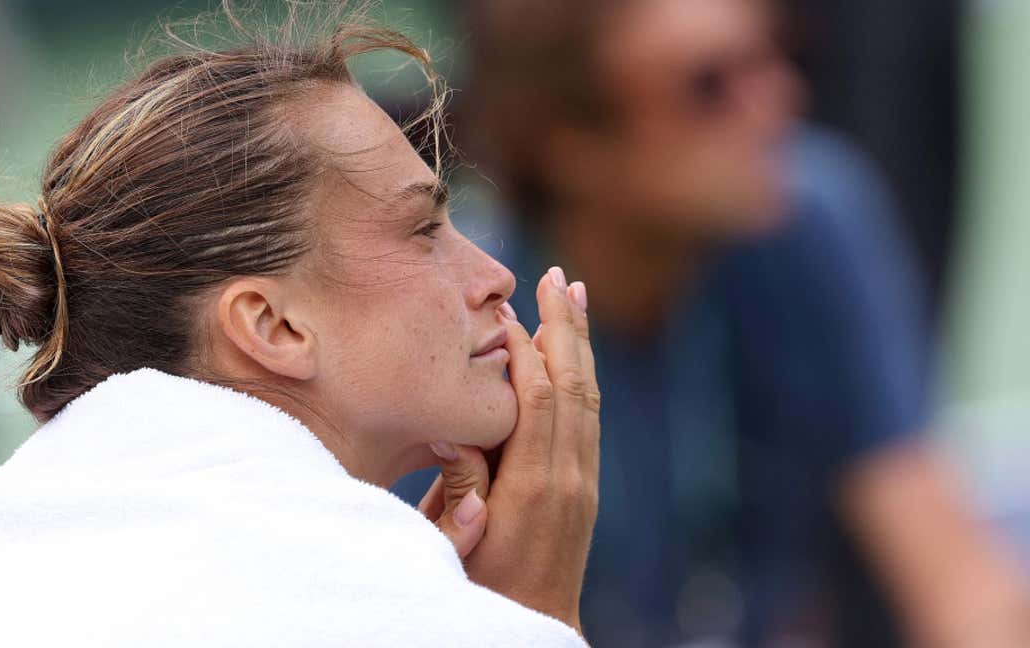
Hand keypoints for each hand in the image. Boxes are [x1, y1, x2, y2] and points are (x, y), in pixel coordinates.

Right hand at [426, 267, 599, 631]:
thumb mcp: (457, 540)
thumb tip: (448, 424)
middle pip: (573, 384)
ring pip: (588, 396)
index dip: (524, 350)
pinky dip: (583, 375)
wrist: (533, 626)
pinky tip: (574, 353)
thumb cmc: (482, 587)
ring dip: (581, 343)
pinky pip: (589, 417)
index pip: (536, 398)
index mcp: (533, 486)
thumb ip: (456, 484)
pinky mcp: (587, 486)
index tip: (506, 309)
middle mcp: (568, 477)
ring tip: (576, 296)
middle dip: (566, 326)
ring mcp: (583, 481)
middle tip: (558, 276)